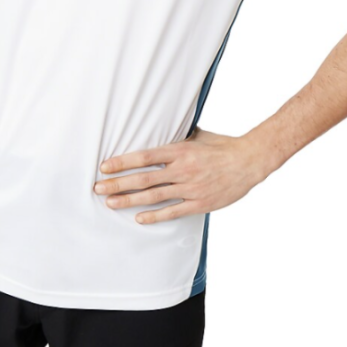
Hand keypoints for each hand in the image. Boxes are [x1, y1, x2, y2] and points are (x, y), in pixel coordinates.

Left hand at [93, 127, 266, 223]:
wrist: (249, 161)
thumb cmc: (221, 146)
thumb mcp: (197, 135)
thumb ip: (177, 137)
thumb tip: (160, 128)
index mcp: (180, 150)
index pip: (144, 156)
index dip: (122, 162)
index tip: (105, 166)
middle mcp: (182, 169)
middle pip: (143, 178)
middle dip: (118, 183)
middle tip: (98, 188)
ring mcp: (190, 187)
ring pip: (153, 196)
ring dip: (129, 200)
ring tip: (110, 203)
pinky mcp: (199, 203)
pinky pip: (173, 211)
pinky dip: (155, 216)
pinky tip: (138, 218)